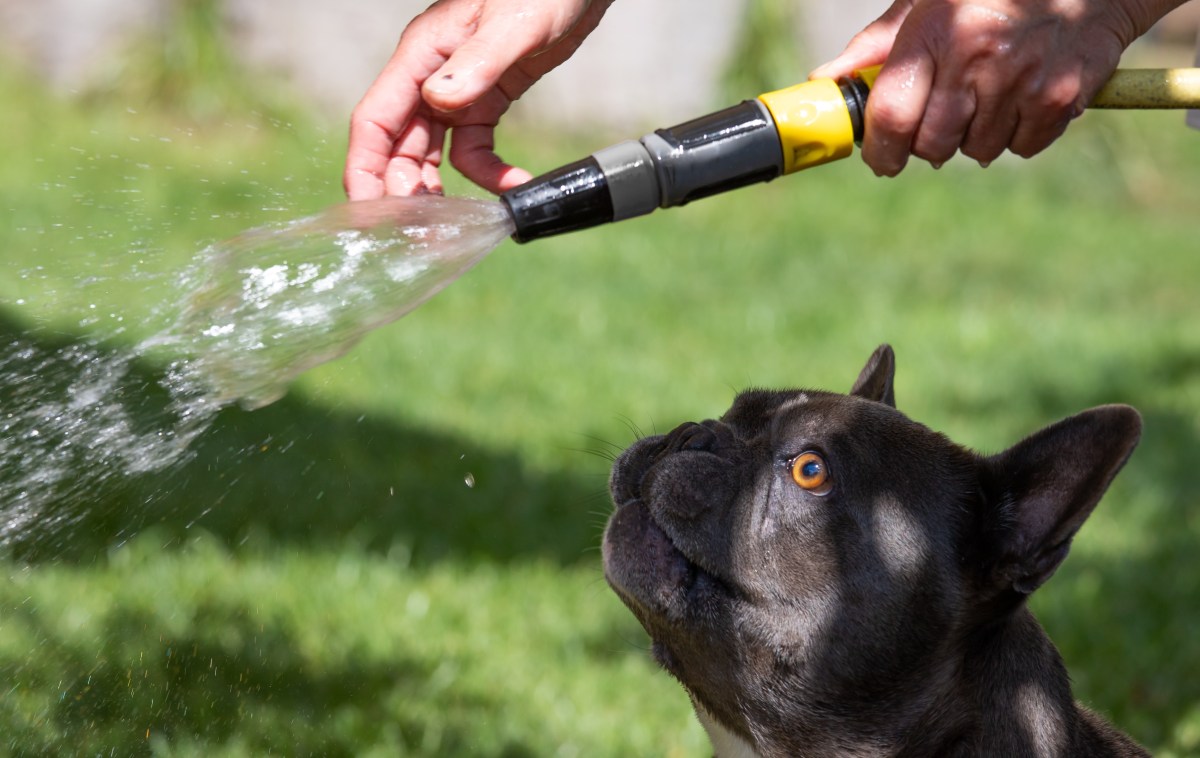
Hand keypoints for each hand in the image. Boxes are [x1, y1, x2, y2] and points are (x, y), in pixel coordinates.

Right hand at [344, 0, 613, 199]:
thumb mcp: (512, 25)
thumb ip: (475, 63)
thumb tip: (438, 101)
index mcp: (421, 56)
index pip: (375, 120)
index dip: (365, 169)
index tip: (368, 212)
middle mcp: (431, 76)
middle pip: (399, 145)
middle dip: (404, 190)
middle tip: (423, 232)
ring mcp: (458, 90)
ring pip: (432, 152)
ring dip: (439, 189)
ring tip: (456, 225)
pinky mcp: (489, 99)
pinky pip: (476, 147)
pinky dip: (490, 172)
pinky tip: (515, 185)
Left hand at [810, 0, 1175, 175]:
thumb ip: (879, 42)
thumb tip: (826, 79)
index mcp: (936, 30)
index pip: (892, 115)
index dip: (880, 149)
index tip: (880, 157)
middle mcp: (976, 56)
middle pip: (932, 145)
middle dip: (929, 144)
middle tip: (942, 117)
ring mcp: (1021, 79)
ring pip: (977, 151)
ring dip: (975, 136)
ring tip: (990, 92)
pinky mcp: (1060, 97)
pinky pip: (1022, 147)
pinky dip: (1018, 134)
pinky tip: (1024, 95)